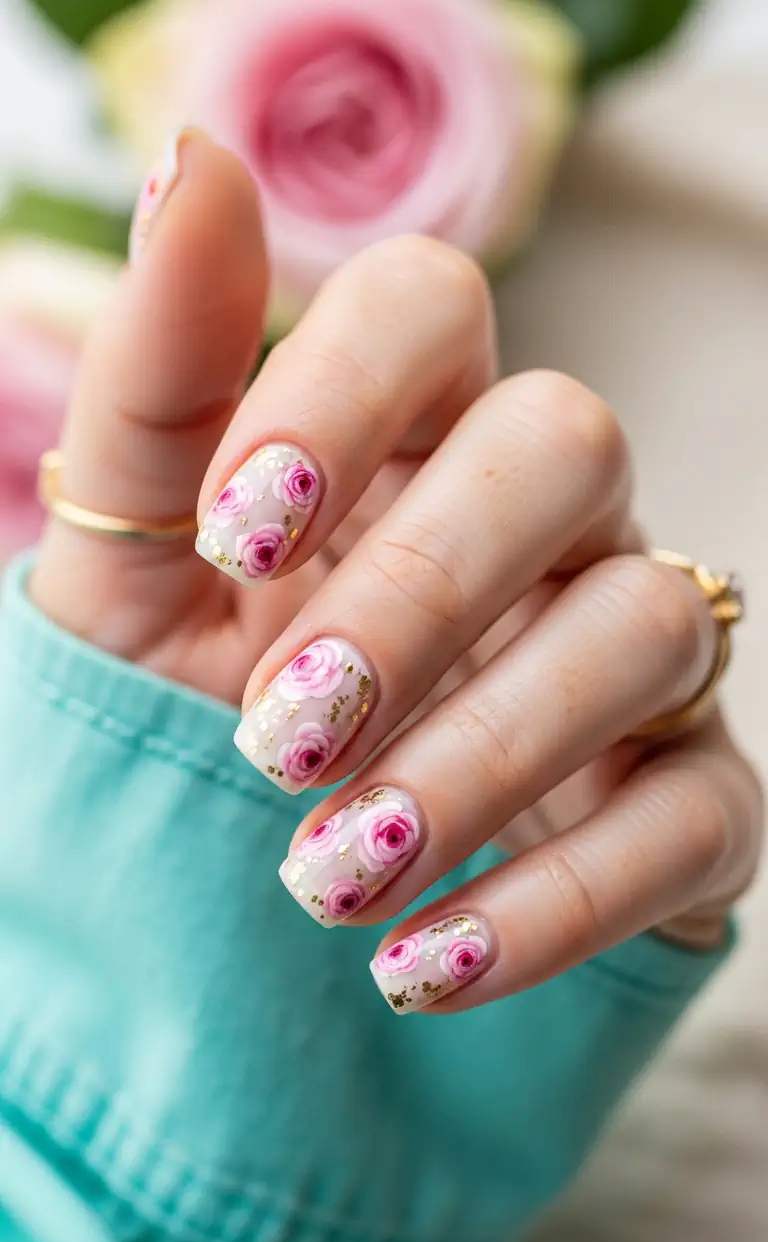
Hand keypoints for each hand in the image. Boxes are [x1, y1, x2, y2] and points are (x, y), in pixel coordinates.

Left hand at [32, 132, 761, 1013]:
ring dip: (482, 761)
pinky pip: (694, 818)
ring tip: (326, 879)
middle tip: (278, 736)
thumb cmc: (184, 718)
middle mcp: (541, 523)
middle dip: (422, 587)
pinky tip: (421, 969)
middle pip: (570, 442)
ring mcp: (632, 659)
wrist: (245, 918)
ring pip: (647, 626)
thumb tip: (188, 159)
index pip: (432, 304)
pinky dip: (560, 901)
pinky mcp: (688, 805)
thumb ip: (158, 386)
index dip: (346, 390)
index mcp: (402, 438)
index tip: (232, 538)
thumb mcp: (128, 574)